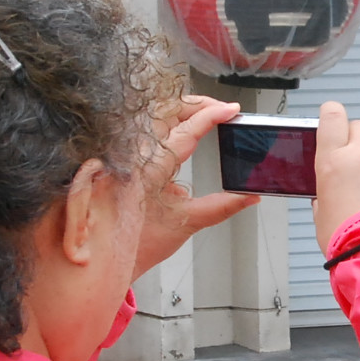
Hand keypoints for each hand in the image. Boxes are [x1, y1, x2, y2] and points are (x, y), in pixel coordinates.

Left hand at [133, 94, 258, 278]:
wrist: (108, 257)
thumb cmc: (141, 243)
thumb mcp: (188, 223)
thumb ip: (223, 206)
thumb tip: (250, 196)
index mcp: (151, 170)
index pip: (187, 130)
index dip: (212, 115)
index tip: (232, 110)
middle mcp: (136, 156)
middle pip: (166, 109)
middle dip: (197, 103)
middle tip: (221, 109)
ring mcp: (127, 155)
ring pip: (153, 114)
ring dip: (180, 109)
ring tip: (205, 114)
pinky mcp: (125, 157)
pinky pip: (144, 127)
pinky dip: (166, 121)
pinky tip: (181, 124)